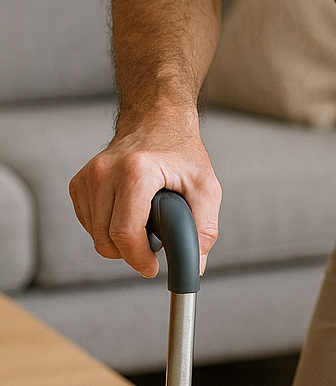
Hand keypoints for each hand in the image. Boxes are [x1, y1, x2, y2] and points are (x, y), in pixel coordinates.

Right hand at [69, 113, 220, 277]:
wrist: (157, 118)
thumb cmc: (181, 150)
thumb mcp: (206, 187)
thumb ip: (204, 229)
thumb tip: (196, 266)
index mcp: (136, 171)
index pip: (124, 232)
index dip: (138, 258)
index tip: (152, 267)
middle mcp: (105, 172)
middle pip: (105, 239)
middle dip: (130, 253)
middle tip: (153, 245)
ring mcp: (88, 176)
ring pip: (95, 234)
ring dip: (119, 240)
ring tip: (144, 221)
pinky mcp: (79, 182)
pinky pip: (88, 223)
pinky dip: (107, 228)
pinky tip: (128, 213)